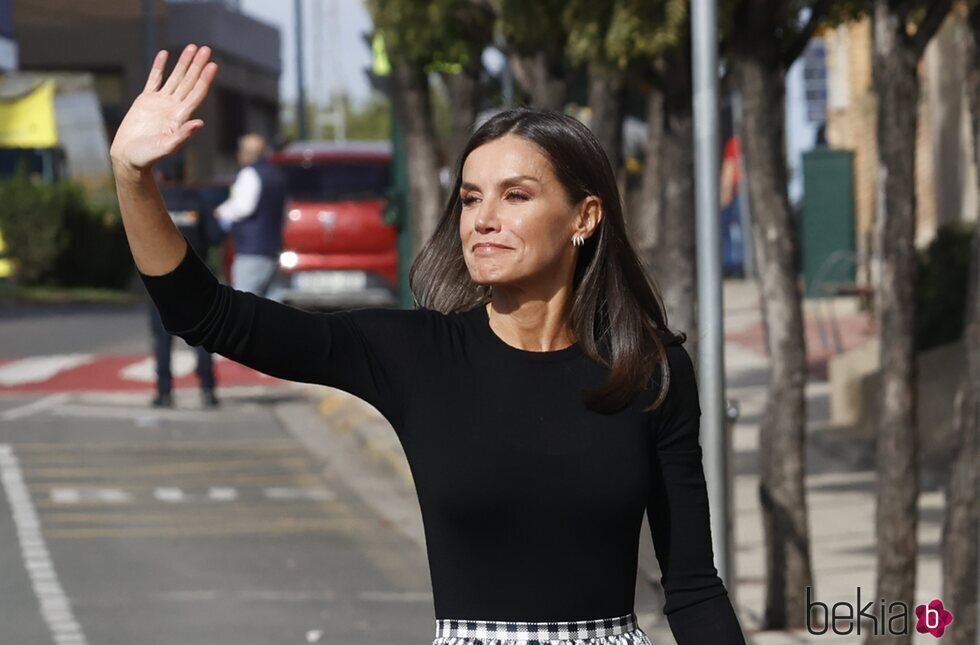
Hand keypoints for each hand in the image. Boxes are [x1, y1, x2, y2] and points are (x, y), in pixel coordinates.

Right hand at [110, 44, 217, 173]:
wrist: (129, 157)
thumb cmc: (148, 157)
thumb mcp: (166, 147)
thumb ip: (182, 135)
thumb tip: (200, 123)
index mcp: (180, 116)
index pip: (196, 93)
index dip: (205, 79)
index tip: (213, 64)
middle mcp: (173, 107)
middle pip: (189, 81)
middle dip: (198, 65)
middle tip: (206, 48)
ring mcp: (160, 102)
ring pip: (175, 77)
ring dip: (184, 63)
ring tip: (192, 47)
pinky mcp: (145, 101)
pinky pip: (154, 79)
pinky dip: (159, 66)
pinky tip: (165, 54)